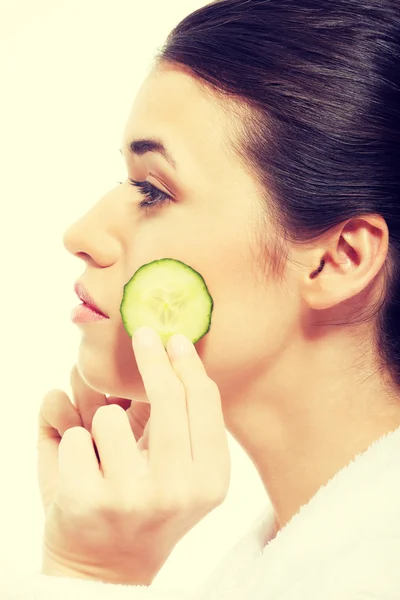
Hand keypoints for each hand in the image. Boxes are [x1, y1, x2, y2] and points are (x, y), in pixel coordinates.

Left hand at [37, 328, 229, 584]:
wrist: (105, 571)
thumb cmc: (145, 512)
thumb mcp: (183, 475)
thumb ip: (185, 420)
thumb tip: (173, 350)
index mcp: (210, 479)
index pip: (205, 401)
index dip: (188, 364)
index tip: (175, 339)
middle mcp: (179, 489)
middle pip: (169, 397)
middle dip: (152, 356)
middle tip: (143, 334)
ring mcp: (133, 496)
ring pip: (109, 414)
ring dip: (101, 426)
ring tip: (105, 457)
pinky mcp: (88, 501)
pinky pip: (72, 436)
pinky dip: (70, 448)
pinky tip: (81, 476)